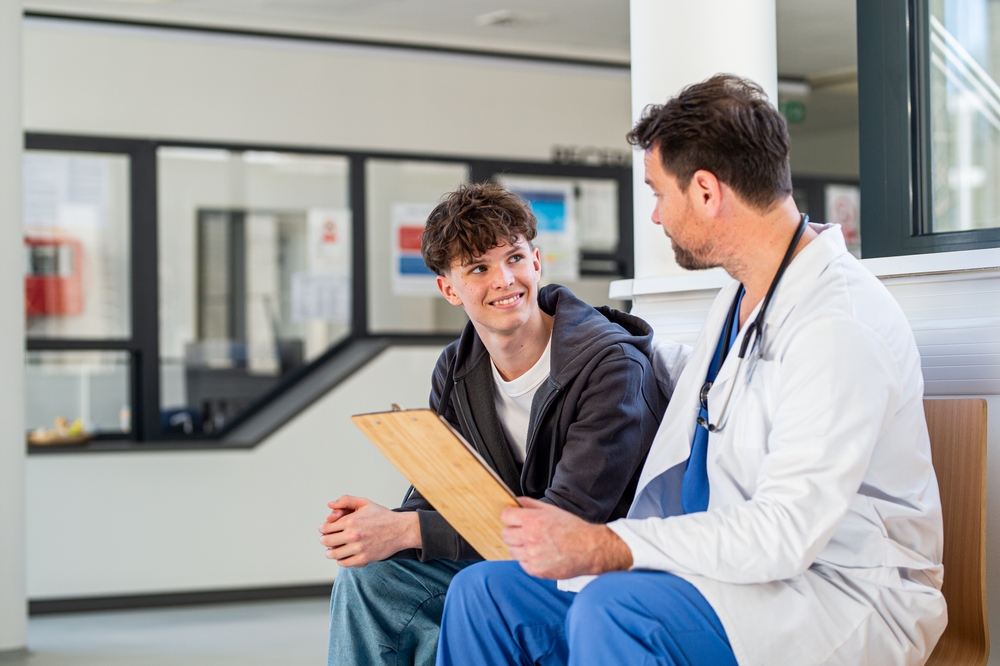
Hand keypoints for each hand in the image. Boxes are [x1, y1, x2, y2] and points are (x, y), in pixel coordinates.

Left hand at [318, 495, 420, 566]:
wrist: (400, 529)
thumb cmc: (382, 516)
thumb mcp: (364, 503)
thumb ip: (346, 500)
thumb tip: (329, 505)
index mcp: (352, 520)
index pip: (326, 527)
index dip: (323, 529)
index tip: (324, 529)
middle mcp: (354, 535)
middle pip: (327, 542)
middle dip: (324, 540)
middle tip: (326, 540)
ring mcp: (359, 548)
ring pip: (334, 554)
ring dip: (330, 552)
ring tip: (332, 550)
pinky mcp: (364, 559)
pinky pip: (344, 563)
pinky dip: (341, 560)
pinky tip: (343, 555)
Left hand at [501, 497, 632, 578]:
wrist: (590, 549)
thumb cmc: (574, 529)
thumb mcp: (552, 510)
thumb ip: (531, 504)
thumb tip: (517, 501)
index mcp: (532, 521)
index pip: (505, 516)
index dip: (510, 516)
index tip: (513, 518)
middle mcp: (529, 538)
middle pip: (505, 534)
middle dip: (513, 531)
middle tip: (524, 532)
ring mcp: (531, 556)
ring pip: (512, 550)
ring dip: (520, 547)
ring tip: (535, 544)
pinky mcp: (535, 570)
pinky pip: (522, 564)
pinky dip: (528, 560)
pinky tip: (540, 554)